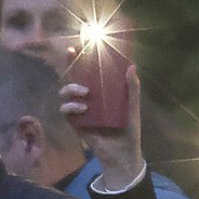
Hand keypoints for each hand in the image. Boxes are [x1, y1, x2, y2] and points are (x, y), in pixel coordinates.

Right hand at [62, 65, 144, 190]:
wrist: (123, 154)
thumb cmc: (129, 130)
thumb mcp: (133, 108)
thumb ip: (132, 89)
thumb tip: (132, 66)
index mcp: (103, 91)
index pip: (90, 71)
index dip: (82, 57)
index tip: (78, 43)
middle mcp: (89, 98)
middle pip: (74, 77)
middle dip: (69, 63)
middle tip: (72, 54)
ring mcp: (81, 110)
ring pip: (66, 93)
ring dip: (71, 88)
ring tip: (85, 93)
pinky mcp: (76, 123)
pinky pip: (66, 111)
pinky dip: (71, 108)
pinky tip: (83, 109)